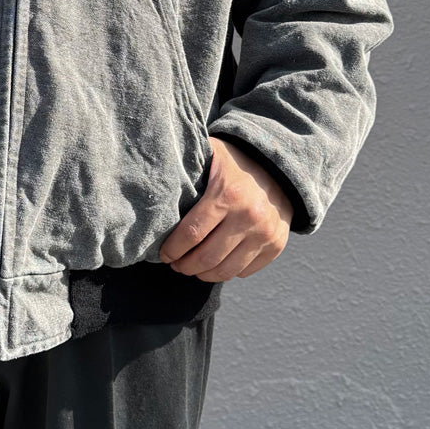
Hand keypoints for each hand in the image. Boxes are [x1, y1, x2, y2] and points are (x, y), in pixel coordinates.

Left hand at [158, 136, 293, 280]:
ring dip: (203, 275)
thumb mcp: (210, 154)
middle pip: (207, 258)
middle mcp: (249, 216)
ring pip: (226, 270)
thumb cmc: (234, 160)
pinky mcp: (276, 245)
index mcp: (227, 194)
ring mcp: (265, 233)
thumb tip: (150, 175)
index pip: (192, 233)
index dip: (173, 249)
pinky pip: (245, 271)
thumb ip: (187, 165)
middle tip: (175, 264)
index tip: (163, 254)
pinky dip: (226, 272)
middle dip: (185, 266)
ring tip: (192, 268)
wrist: (279, 165)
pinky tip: (214, 264)